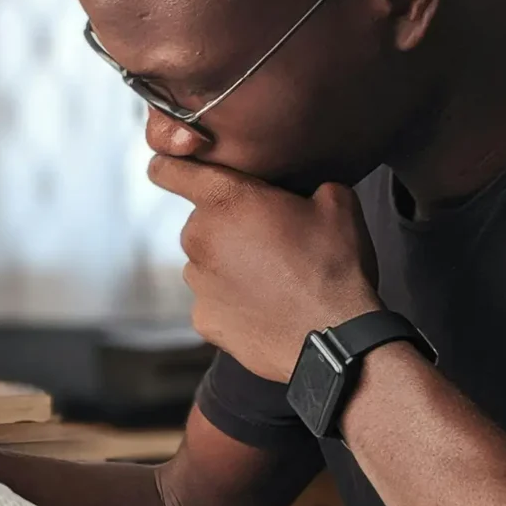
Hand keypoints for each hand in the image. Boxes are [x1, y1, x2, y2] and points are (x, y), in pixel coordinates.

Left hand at [149, 156, 381, 381]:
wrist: (333, 337)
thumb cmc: (333, 266)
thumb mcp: (337, 204)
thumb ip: (309, 184)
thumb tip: (309, 191)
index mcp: (224, 199)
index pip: (169, 171)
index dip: (170, 168)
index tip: (173, 171)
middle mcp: (199, 237)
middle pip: (201, 221)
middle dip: (228, 225)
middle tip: (269, 240)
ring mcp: (197, 281)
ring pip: (205, 262)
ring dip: (229, 265)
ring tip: (272, 278)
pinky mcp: (202, 317)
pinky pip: (212, 300)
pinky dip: (231, 301)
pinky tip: (264, 306)